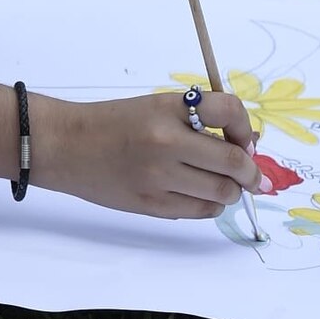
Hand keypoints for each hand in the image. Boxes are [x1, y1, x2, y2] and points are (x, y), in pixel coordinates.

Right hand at [37, 90, 262, 218]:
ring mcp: (159, 177)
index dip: (245, 127)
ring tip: (227, 187)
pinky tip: (204, 197)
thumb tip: (246, 143)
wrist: (67, 145)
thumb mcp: (156, 107)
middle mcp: (167, 142)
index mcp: (169, 108)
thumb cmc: (114, 121)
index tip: (246, 139)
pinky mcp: (151, 205)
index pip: (228, 111)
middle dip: (250, 172)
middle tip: (252, 176)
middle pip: (232, 161)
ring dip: (232, 191)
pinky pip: (199, 211)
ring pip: (221, 192)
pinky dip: (211, 206)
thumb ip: (196, 121)